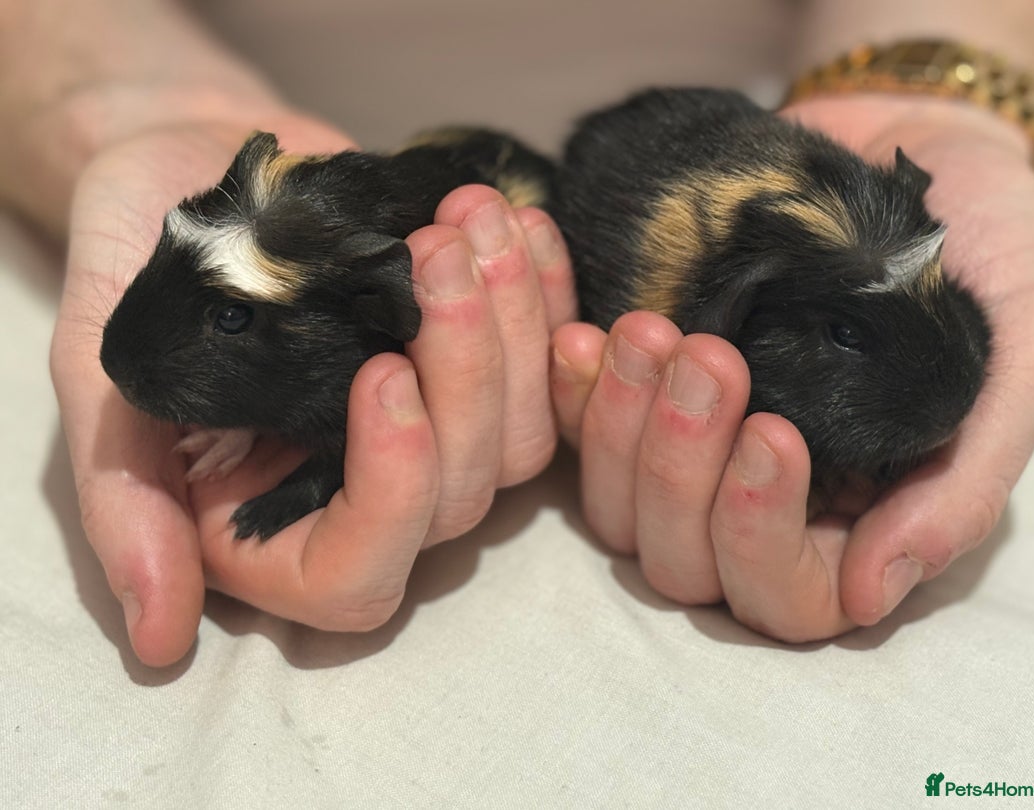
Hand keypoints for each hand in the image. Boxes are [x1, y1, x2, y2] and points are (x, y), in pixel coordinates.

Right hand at [50, 120, 575, 665]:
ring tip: (474, 220)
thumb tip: (162, 637)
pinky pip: (544, 367)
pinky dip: (548, 295)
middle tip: (438, 252)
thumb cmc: (129, 264)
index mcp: (270, 527)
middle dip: (469, 367)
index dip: (395, 485)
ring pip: (521, 435)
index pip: (359, 573)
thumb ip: (129, 502)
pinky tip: (525, 222)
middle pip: (463, 493)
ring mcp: (429, 434)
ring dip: (518, 324)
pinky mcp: (471, 371)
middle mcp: (362, 495)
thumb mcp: (99, 375)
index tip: (383, 369)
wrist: (187, 168)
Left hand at [551, 95, 1033, 641]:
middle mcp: (758, 499)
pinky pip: (573, 423)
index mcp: (850, 517)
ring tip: (647, 333)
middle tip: (709, 355)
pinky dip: (569, 389)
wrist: (911, 140)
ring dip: (617, 427)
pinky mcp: (640, 388)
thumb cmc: (982, 250)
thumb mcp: (1018, 359)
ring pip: (614, 504)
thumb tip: (870, 595)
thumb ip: (962, 482)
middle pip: (679, 558)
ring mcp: (690, 447)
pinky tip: (578, 334)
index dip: (760, 537)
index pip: (783, 598)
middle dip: (679, 467)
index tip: (776, 431)